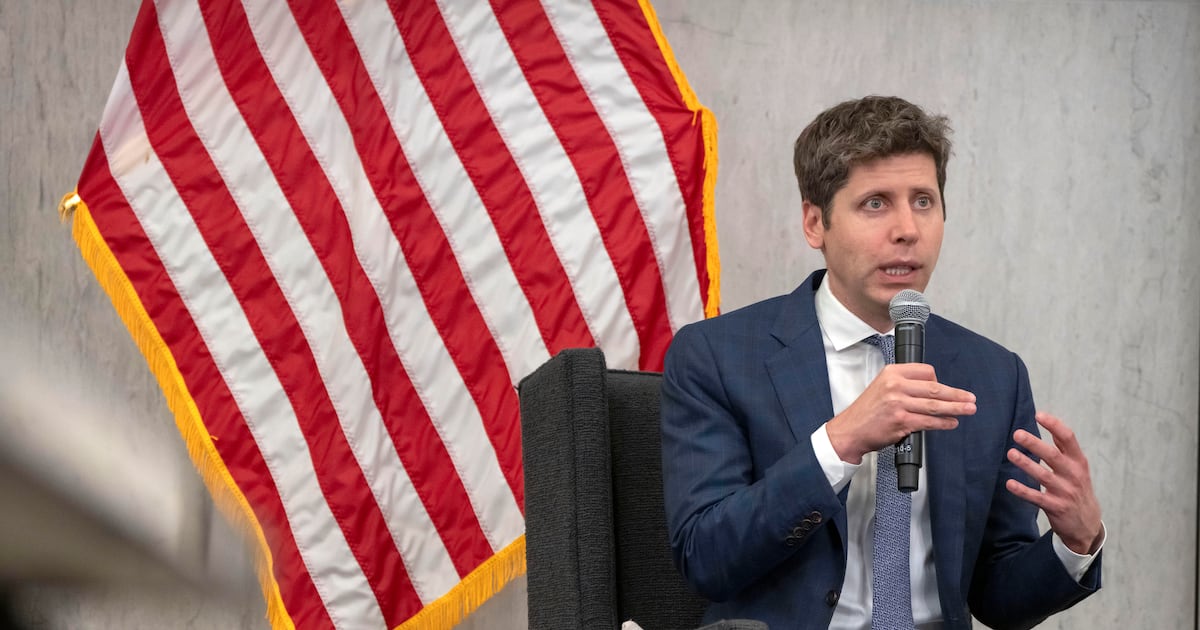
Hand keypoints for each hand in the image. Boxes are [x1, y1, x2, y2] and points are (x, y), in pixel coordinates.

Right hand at [827, 363, 976, 463]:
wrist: (850, 430)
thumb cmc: (866, 412)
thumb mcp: (881, 387)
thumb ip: (904, 385)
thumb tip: (931, 390)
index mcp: (892, 373)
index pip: (926, 371)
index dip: (939, 381)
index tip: (947, 389)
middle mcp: (895, 386)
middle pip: (934, 388)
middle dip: (956, 395)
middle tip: (970, 398)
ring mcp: (898, 403)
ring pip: (935, 405)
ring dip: (955, 408)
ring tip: (968, 409)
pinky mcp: (901, 421)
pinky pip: (929, 422)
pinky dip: (943, 423)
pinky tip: (951, 423)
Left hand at [1006, 412, 1103, 554]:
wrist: (1087, 523)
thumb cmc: (1078, 487)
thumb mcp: (1077, 466)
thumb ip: (1064, 447)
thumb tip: (1050, 423)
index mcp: (1078, 461)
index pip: (1068, 439)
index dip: (1054, 425)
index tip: (1038, 415)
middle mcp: (1074, 475)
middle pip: (1053, 456)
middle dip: (1035, 444)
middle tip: (1017, 434)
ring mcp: (1065, 492)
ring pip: (1044, 476)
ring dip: (1026, 464)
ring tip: (1010, 453)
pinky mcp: (1056, 507)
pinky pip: (1037, 498)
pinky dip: (1023, 491)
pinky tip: (1010, 483)